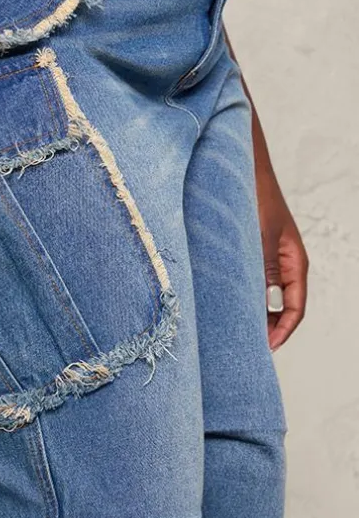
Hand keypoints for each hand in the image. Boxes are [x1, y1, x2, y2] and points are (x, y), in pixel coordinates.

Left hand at [253, 128, 309, 351]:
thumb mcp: (258, 239)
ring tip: (232, 331)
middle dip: (267, 328)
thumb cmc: (254, 198)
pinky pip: (248, 283)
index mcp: (293, 262)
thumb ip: (259, 272)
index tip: (266, 347)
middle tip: (245, 347)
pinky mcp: (247, 254)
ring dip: (252, 314)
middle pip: (281, 307)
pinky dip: (240, 297)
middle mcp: (282, 263)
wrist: (239, 169)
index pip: (295, 306)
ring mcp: (265, 259)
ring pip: (263, 297)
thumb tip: (255, 306)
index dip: (283, 330)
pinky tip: (222, 305)